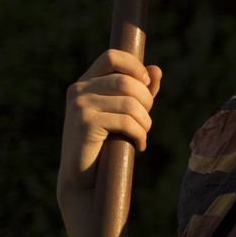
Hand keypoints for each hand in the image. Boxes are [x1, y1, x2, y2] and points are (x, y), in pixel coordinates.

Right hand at [57, 49, 161, 236]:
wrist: (83, 180)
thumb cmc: (105, 145)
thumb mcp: (123, 114)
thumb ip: (139, 92)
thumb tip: (156, 69)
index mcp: (85, 83)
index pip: (112, 56)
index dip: (135, 66)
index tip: (147, 85)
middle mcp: (79, 90)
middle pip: (127, 80)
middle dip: (146, 101)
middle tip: (146, 122)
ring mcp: (79, 106)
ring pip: (129, 101)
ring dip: (145, 121)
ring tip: (142, 135)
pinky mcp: (85, 123)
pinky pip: (126, 121)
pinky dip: (139, 135)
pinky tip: (139, 146)